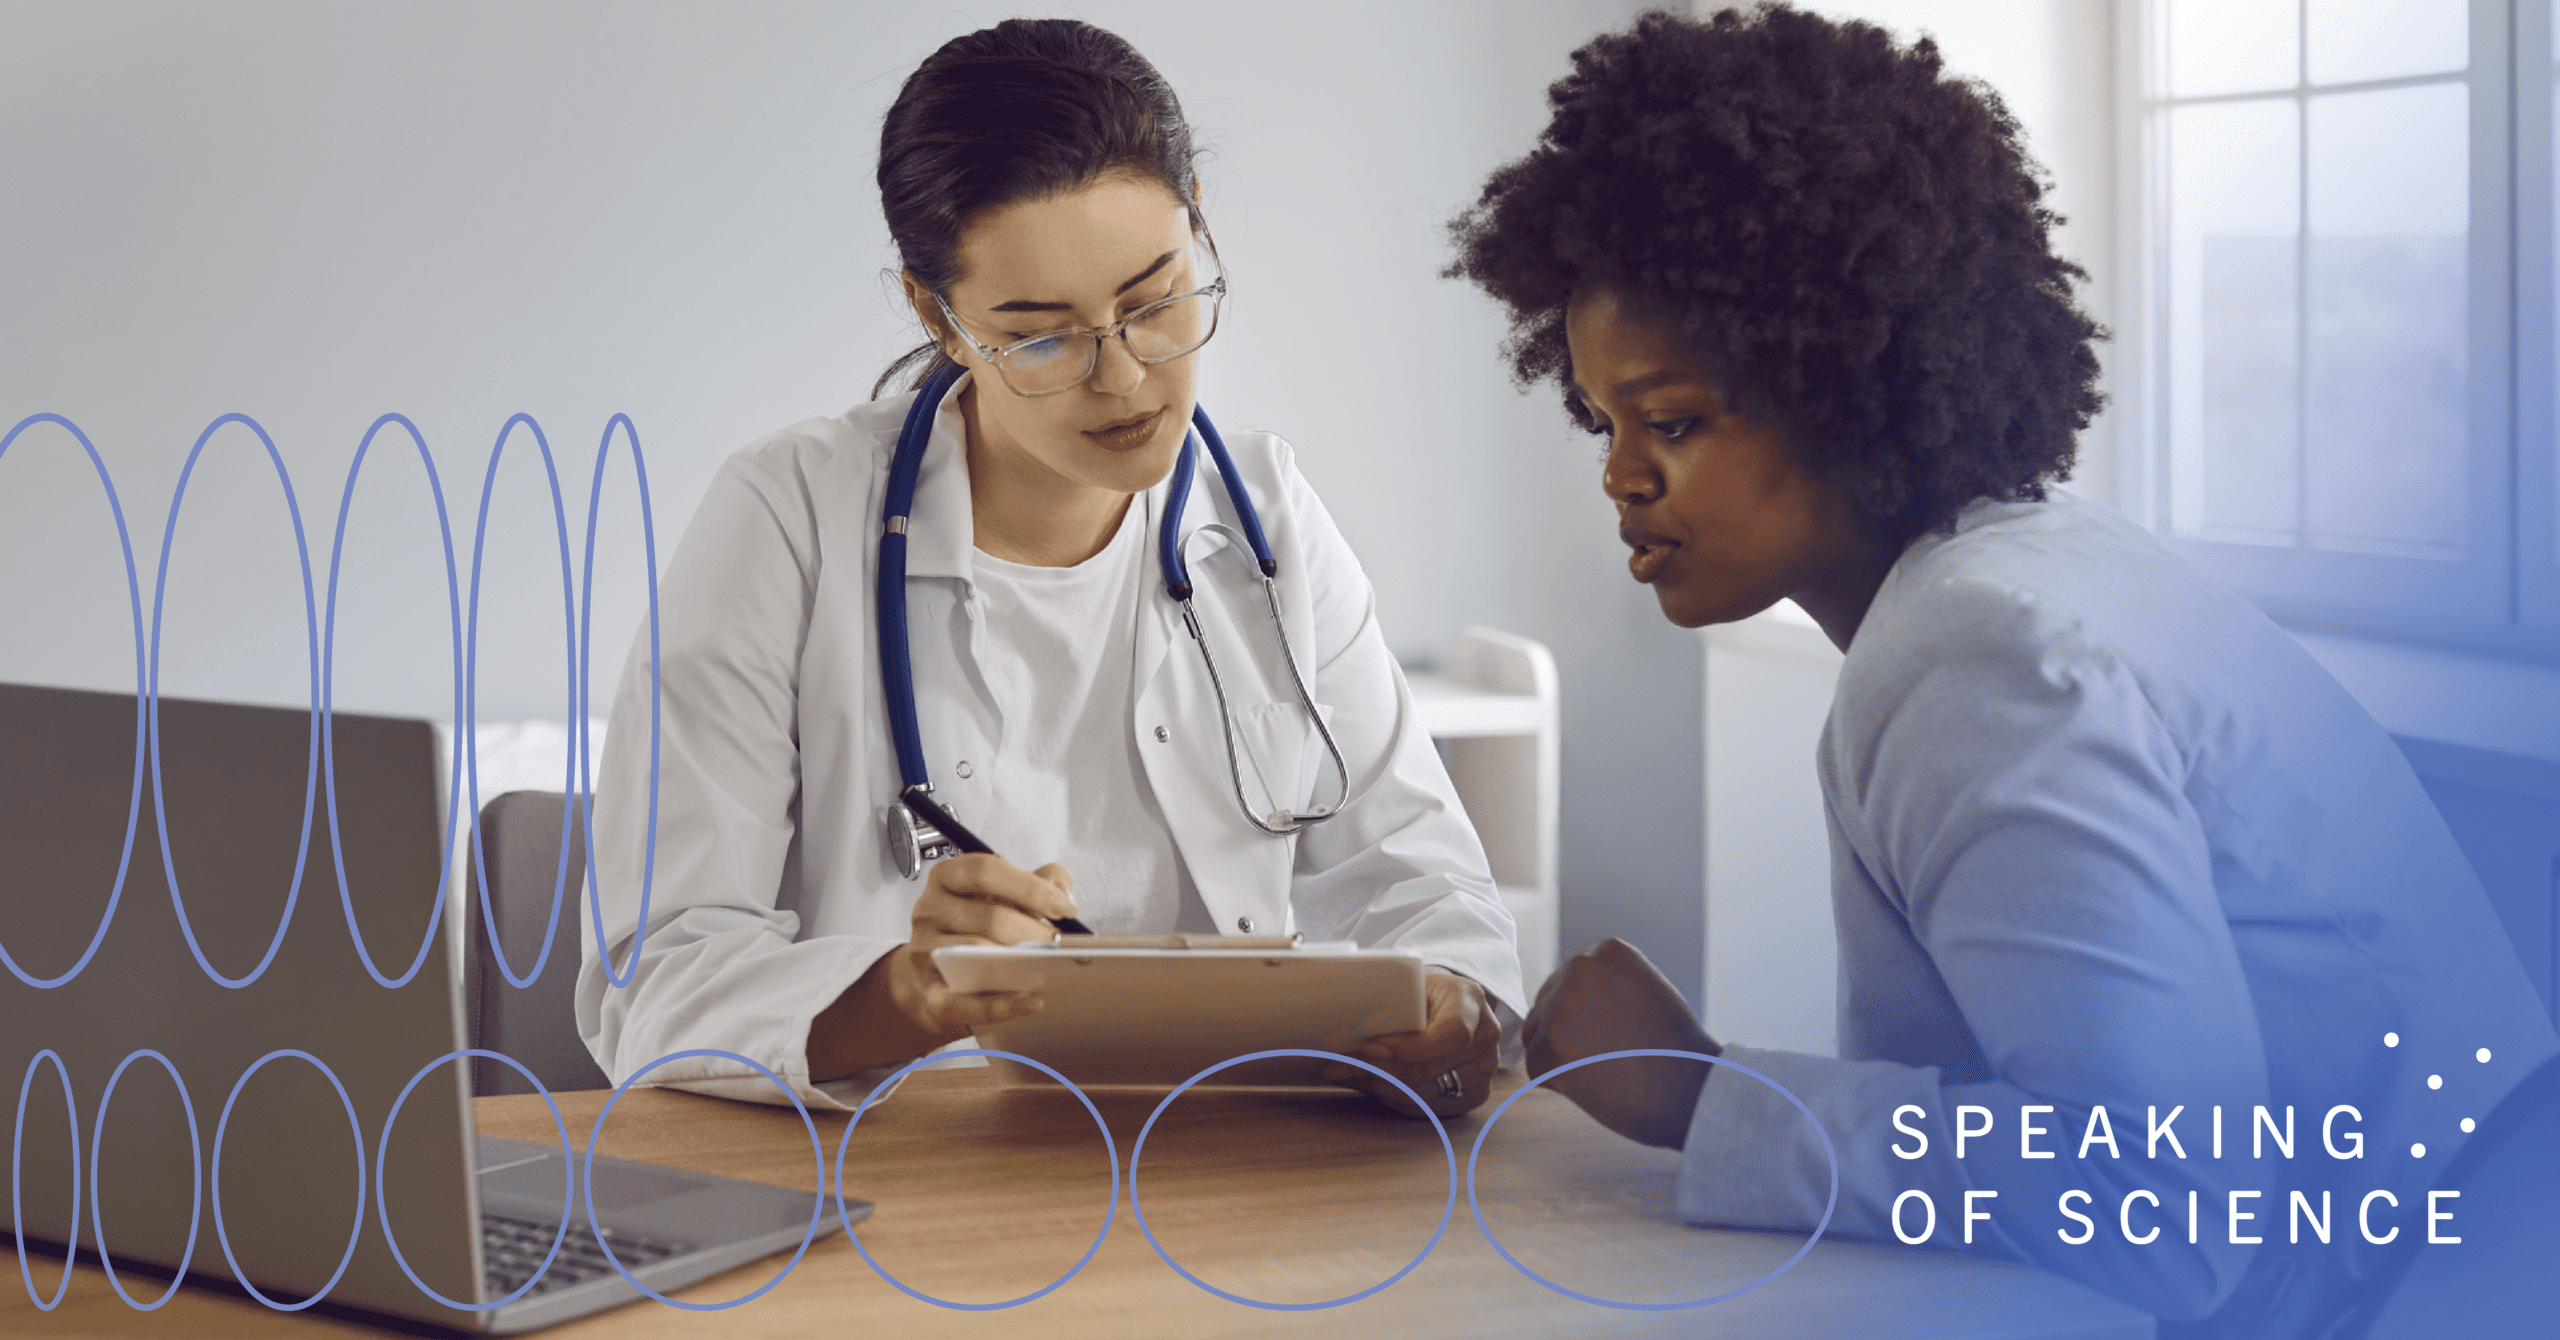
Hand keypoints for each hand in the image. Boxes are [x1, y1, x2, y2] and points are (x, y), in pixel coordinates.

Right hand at [807, 854, 1075, 1079]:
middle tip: (1059, 944)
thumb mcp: (995, 901)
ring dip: (1019, 965)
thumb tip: (1061, 883)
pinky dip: (1004, 1005)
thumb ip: (1031, 886)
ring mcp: (922, 957)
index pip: (983, 870)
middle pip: (984, 917)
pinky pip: (965, 1004)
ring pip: (973, 957)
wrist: (921, 983)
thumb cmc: (968, 934)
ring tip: (1049, 970)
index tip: (1063, 904)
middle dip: (1031, 932)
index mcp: (946, 881)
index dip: (1027, 885)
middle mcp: (928, 914)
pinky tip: (1035, 1003)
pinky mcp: (926, 999)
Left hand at [1323, 968, 1500, 1118]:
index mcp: (1471, 1000)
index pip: (1451, 1033)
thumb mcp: (1407, 982)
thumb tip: (1338, 1028)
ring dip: (1377, 1087)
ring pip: (1423, 1094)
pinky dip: (1393, 1099)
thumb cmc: (1423, 990)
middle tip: (1337, 1066)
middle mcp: (1486, 1037)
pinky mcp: (1474, 1094)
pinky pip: (1427, 1108)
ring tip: (1345, 1074)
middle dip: (1376, 1071)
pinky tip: (1369, 1084)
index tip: (1369, 1047)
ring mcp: (1484, 1071)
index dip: (1409, 1047)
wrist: (1450, 1003)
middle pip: (1428, 1070)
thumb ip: (1384, 1001)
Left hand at [1522, 937, 1719, 1149]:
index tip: (1615, 1034)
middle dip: (1569, 1035)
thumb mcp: (1646, 991)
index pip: (1569, 983)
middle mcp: (1579, 969)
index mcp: (1605, 951)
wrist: (1690, 1089)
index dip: (1587, 1016)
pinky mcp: (1549, 1045)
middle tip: (1609, 1057)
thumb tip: (1570, 1003)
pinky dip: (1559, 1083)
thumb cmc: (1675, 1051)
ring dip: (1561, 1057)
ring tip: (1604, 1069)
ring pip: (1538, 1034)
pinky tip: (1595, 1083)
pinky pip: (1536, 1066)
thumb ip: (1607, 987)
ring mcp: (1561, 1006)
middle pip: (1548, 1006)